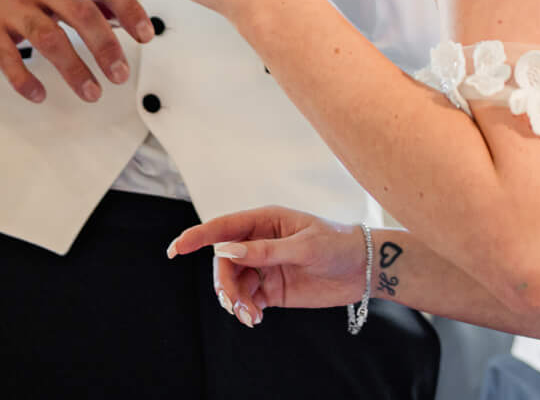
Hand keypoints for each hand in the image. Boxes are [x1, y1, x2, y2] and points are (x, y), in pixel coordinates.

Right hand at [0, 0, 152, 103]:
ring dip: (75, 70)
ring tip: (92, 93)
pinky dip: (26, 80)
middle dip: (106, 46)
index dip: (130, 9)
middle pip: (81, 12)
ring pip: (50, 38)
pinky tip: (40, 95)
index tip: (146, 35)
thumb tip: (128, 17)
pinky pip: (9, 59)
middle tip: (121, 74)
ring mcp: (11, 3)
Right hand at [167, 205, 364, 325]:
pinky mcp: (272, 289)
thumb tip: (226, 251)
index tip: (176, 249)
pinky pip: (247, 299)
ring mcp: (264, 266)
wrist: (363, 269)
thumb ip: (265, 250)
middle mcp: (258, 242)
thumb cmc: (337, 244)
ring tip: (250, 317)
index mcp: (264, 220)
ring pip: (233, 283)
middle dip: (224, 284)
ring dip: (234, 301)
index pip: (222, 227)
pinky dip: (246, 310)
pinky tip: (255, 319)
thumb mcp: (304, 246)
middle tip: (235, 304)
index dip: (196, 237)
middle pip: (223, 263)